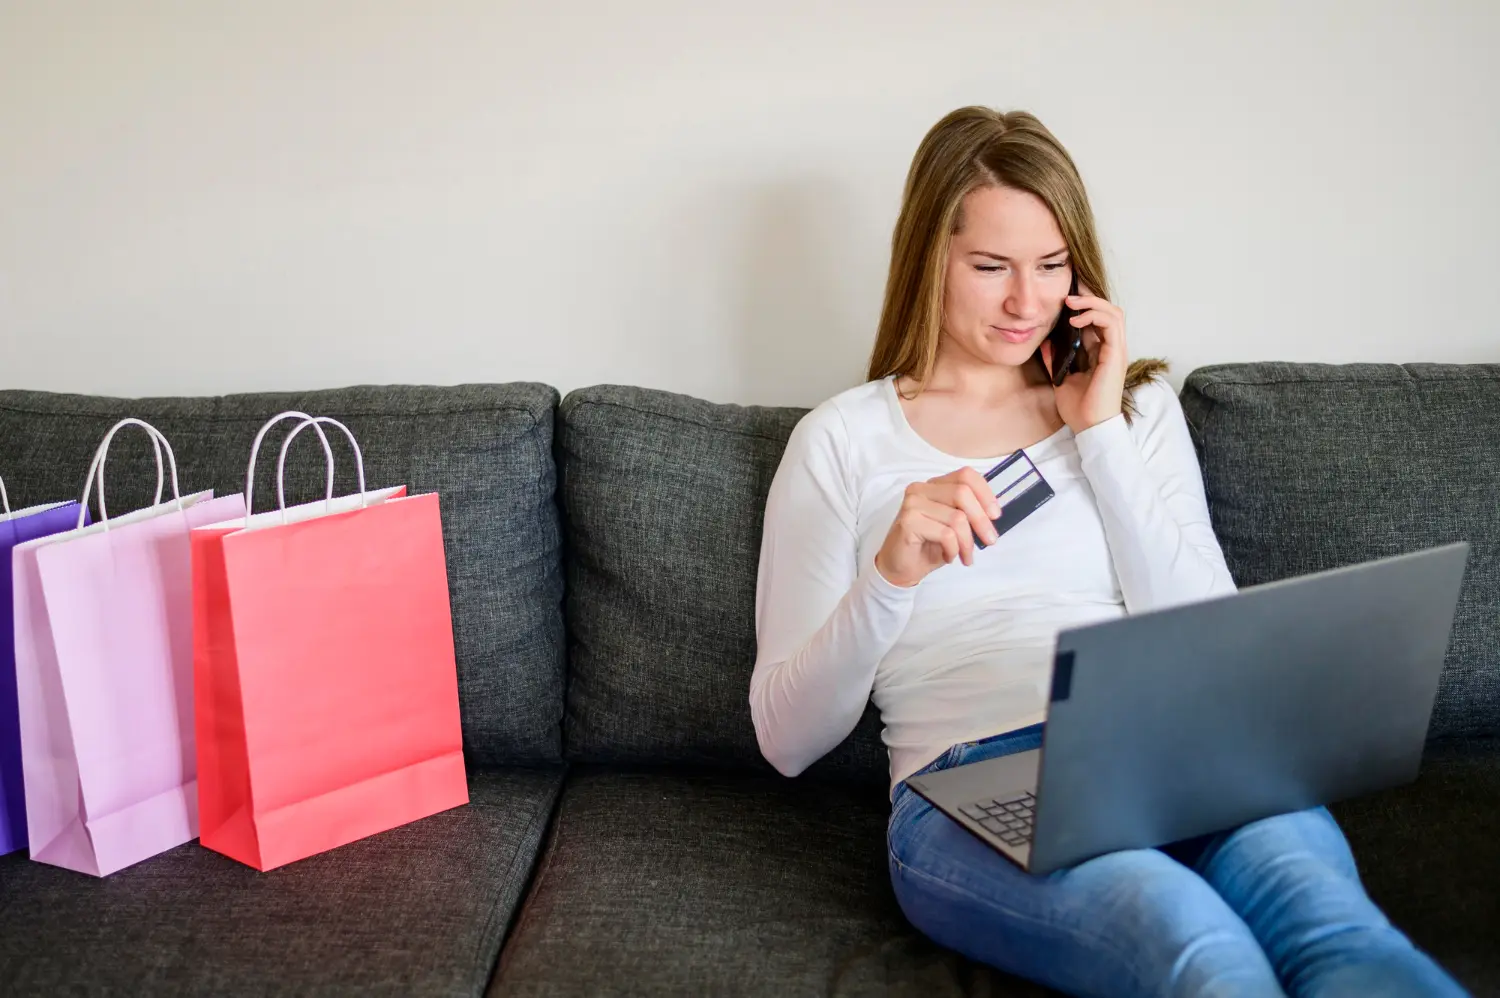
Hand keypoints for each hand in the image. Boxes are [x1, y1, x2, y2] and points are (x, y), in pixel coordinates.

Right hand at [874, 467, 1000, 587]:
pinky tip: (949, 556)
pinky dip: (953, 549)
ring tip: (965, 556)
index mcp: (934, 485)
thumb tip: (994, 514)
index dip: (985, 493)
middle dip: (981, 520)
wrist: (900, 567)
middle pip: (962, 493)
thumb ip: (969, 513)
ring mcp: (912, 504)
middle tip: (989, 540)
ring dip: (967, 542)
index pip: (965, 475)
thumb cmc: (928, 546)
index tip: (995, 515)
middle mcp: (921, 489)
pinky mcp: (909, 521)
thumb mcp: (954, 526)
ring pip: (956, 517)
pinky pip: (945, 534)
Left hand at [1039, 282, 1127, 432]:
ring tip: (1070, 302)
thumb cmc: (1079, 407)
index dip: (1083, 307)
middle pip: (1108, 311)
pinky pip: (1111, 324)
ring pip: (1113, 313)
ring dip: (1092, 303)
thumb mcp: (1061, 377)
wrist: (1089, 426)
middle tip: (1067, 295)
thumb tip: (1045, 341)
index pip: (1097, 321)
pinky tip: (1075, 319)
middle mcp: (1112, 348)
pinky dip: (1095, 315)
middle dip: (1088, 299)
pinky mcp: (1116, 354)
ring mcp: (1116, 350)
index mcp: (1101, 352)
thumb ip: (1055, 359)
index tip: (1063, 301)